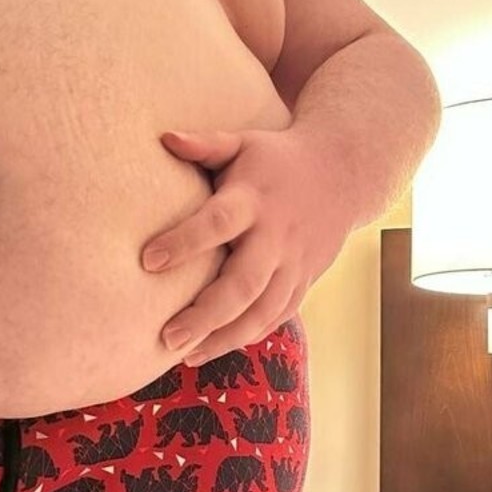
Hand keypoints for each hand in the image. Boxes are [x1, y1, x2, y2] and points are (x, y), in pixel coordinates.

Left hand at [141, 127, 348, 364]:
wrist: (344, 173)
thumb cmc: (275, 158)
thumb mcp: (243, 142)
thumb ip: (204, 144)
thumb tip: (163, 137)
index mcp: (254, 199)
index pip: (218, 223)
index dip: (185, 241)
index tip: (148, 259)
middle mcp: (276, 236)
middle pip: (243, 282)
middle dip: (206, 313)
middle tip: (167, 334)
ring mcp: (295, 263)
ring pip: (262, 310)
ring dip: (224, 336)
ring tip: (184, 353)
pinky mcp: (305, 281)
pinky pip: (278, 316)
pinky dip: (248, 335)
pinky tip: (213, 349)